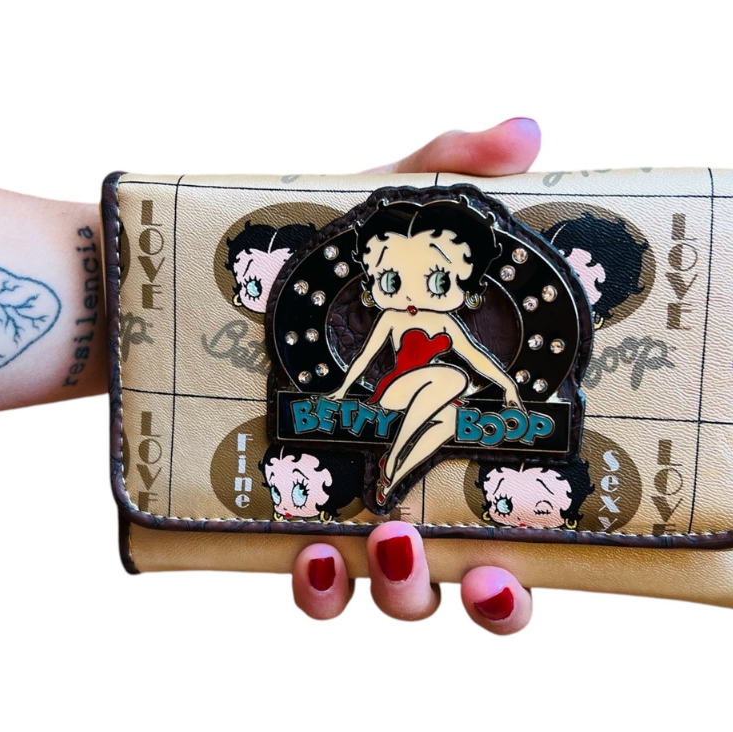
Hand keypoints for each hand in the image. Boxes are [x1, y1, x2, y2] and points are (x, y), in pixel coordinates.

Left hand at [292, 117, 540, 632]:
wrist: (185, 288)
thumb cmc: (305, 254)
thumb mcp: (379, 213)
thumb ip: (450, 168)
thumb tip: (529, 129)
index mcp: (456, 428)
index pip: (527, 515)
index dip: (548, 544)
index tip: (546, 533)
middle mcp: (411, 482)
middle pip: (476, 581)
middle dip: (496, 602)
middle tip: (486, 574)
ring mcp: (345, 506)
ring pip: (396, 593)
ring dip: (406, 593)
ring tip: (389, 545)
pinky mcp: (276, 512)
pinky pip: (308, 581)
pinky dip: (317, 586)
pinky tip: (308, 550)